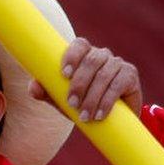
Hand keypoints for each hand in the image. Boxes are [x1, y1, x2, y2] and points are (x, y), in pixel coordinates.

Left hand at [28, 37, 142, 121]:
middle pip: (92, 61)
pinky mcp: (130, 75)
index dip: (72, 56)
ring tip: (84, 116)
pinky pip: (118, 84)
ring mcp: (117, 63)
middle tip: (72, 104)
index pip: (79, 45)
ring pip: (104, 74)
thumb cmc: (79, 103)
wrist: (106, 119)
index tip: (64, 74)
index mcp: (83, 55)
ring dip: (92, 97)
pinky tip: (99, 115)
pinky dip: (107, 101)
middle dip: (80, 84)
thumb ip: (45, 91)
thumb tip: (33, 87)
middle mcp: (101, 55)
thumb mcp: (59, 99)